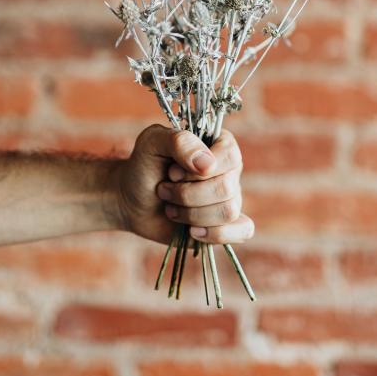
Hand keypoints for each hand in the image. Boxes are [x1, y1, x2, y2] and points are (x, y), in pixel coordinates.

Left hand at [115, 124, 253, 244]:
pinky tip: (192, 231)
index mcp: (218, 144)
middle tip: (164, 190)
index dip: (198, 170)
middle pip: (226, 187)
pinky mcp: (226, 223)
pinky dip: (215, 234)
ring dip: (190, 213)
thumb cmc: (144, 165)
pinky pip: (243, 230)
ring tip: (171, 208)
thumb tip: (208, 164)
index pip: (229, 155)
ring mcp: (230, 197)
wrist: (132, 199)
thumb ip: (179, 142)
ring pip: (228, 212)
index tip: (172, 172)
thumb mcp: (152, 142)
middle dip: (187, 194)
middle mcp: (229, 170)